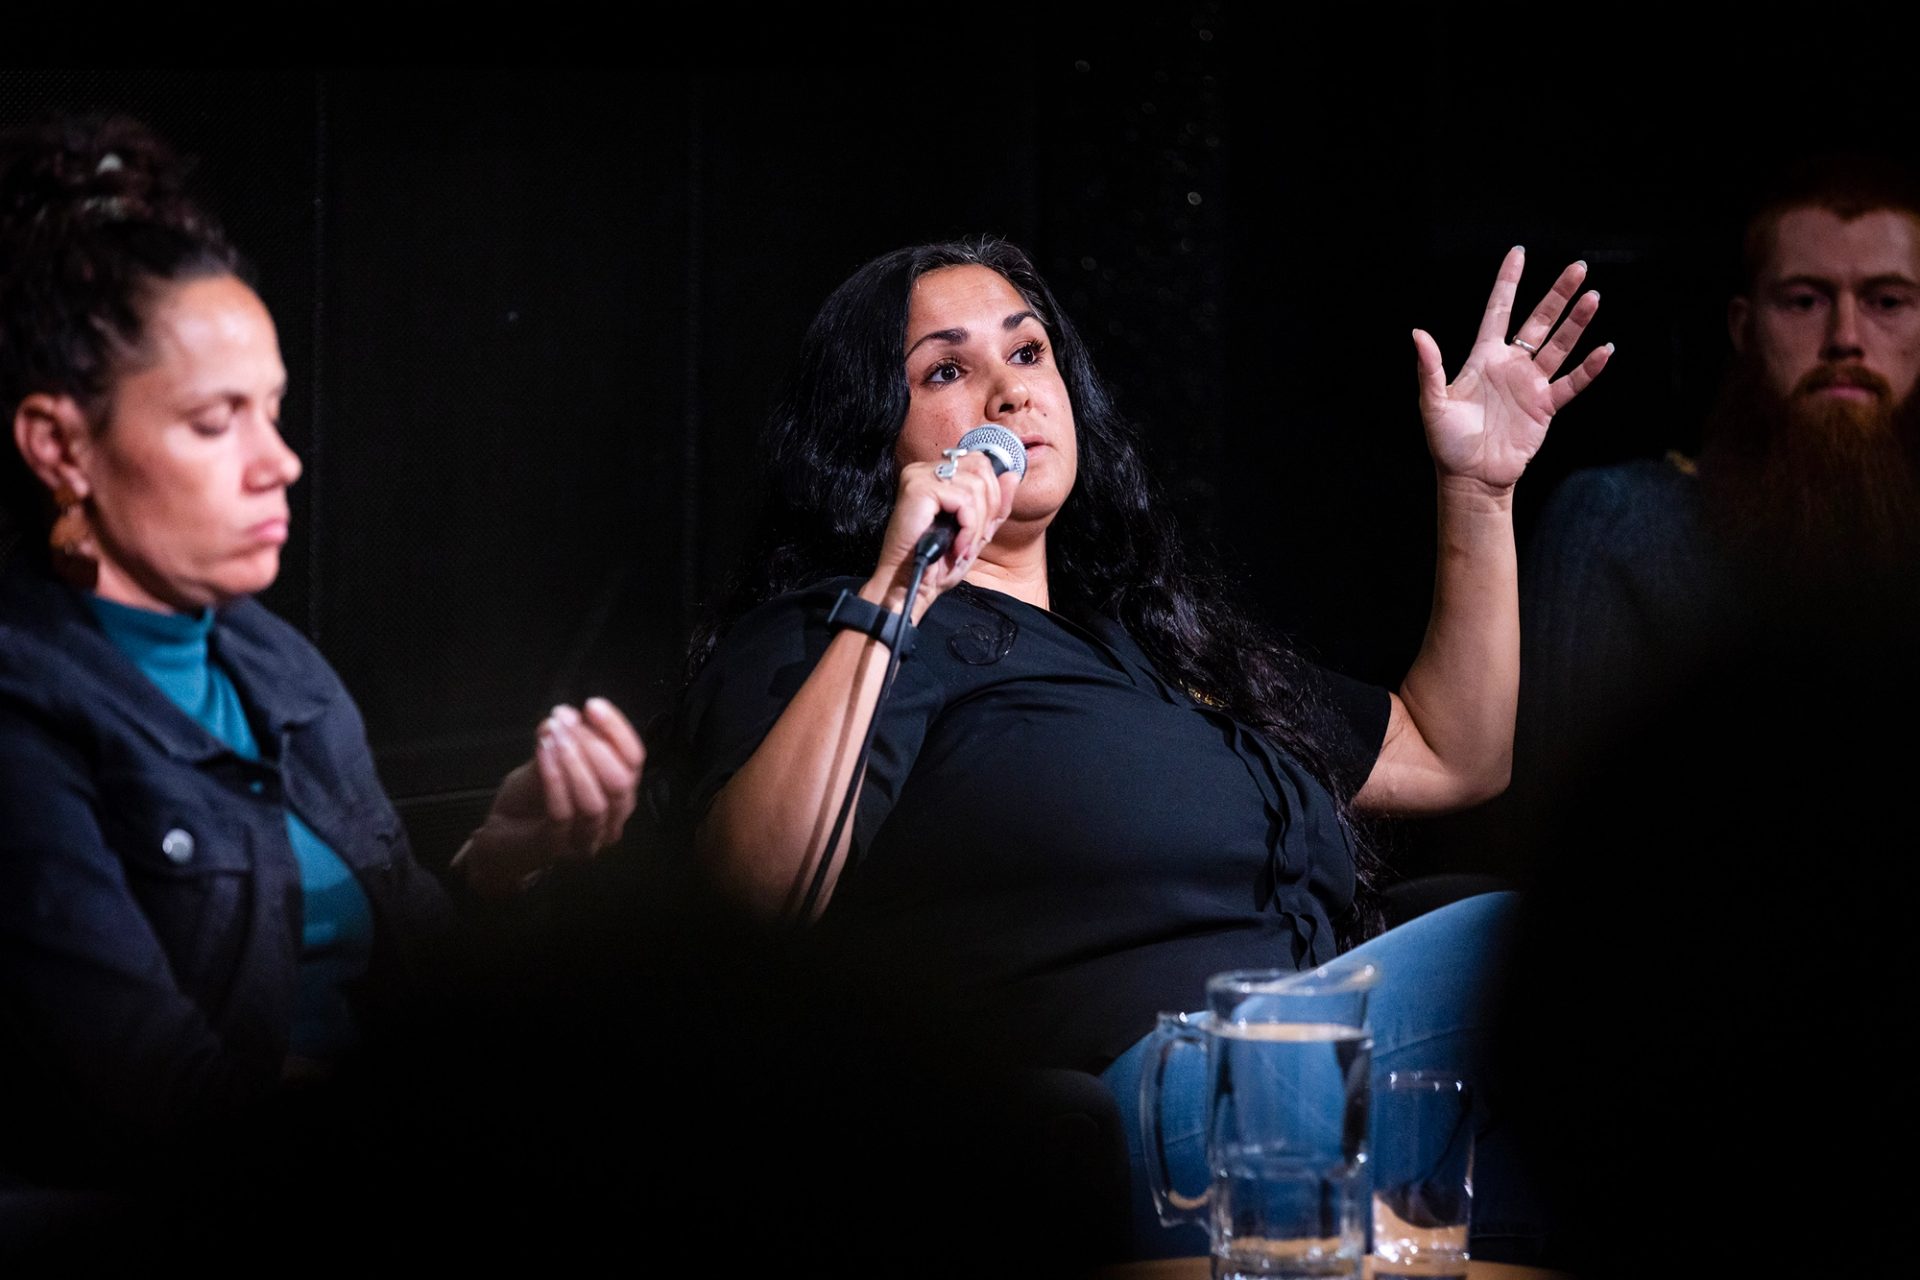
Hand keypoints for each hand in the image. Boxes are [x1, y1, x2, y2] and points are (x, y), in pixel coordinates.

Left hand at [451, 696, 645, 897]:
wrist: (499, 837)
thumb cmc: (532, 800)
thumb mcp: (548, 762)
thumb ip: (560, 743)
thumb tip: (563, 716)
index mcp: (619, 795)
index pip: (634, 761)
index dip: (618, 731)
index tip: (593, 705)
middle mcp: (612, 820)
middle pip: (621, 782)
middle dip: (595, 745)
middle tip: (566, 720)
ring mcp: (586, 839)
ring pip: (596, 802)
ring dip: (575, 761)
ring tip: (553, 734)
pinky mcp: (556, 848)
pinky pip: (563, 813)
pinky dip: (555, 779)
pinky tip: (543, 752)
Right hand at [868, 449, 1018, 616]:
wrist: (912, 583)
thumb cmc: (937, 562)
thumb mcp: (977, 529)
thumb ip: (995, 503)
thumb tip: (1013, 476)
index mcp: (937, 473)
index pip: (980, 463)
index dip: (991, 496)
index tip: (980, 529)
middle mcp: (926, 469)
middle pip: (981, 469)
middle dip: (988, 509)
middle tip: (973, 539)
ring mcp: (920, 476)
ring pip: (976, 487)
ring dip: (977, 525)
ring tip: (963, 546)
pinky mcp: (919, 488)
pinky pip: (964, 500)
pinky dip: (968, 528)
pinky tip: (956, 546)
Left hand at [1413, 247, 1611, 492]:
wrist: (1471, 477)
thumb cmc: (1447, 441)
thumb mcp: (1432, 403)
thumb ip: (1429, 368)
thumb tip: (1417, 334)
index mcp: (1483, 357)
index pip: (1498, 310)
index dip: (1508, 282)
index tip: (1518, 253)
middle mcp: (1510, 365)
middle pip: (1539, 321)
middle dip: (1558, 294)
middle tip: (1578, 267)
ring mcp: (1530, 385)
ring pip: (1559, 346)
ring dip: (1577, 323)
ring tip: (1594, 297)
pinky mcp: (1545, 407)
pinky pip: (1571, 384)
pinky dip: (1588, 369)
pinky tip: (1604, 349)